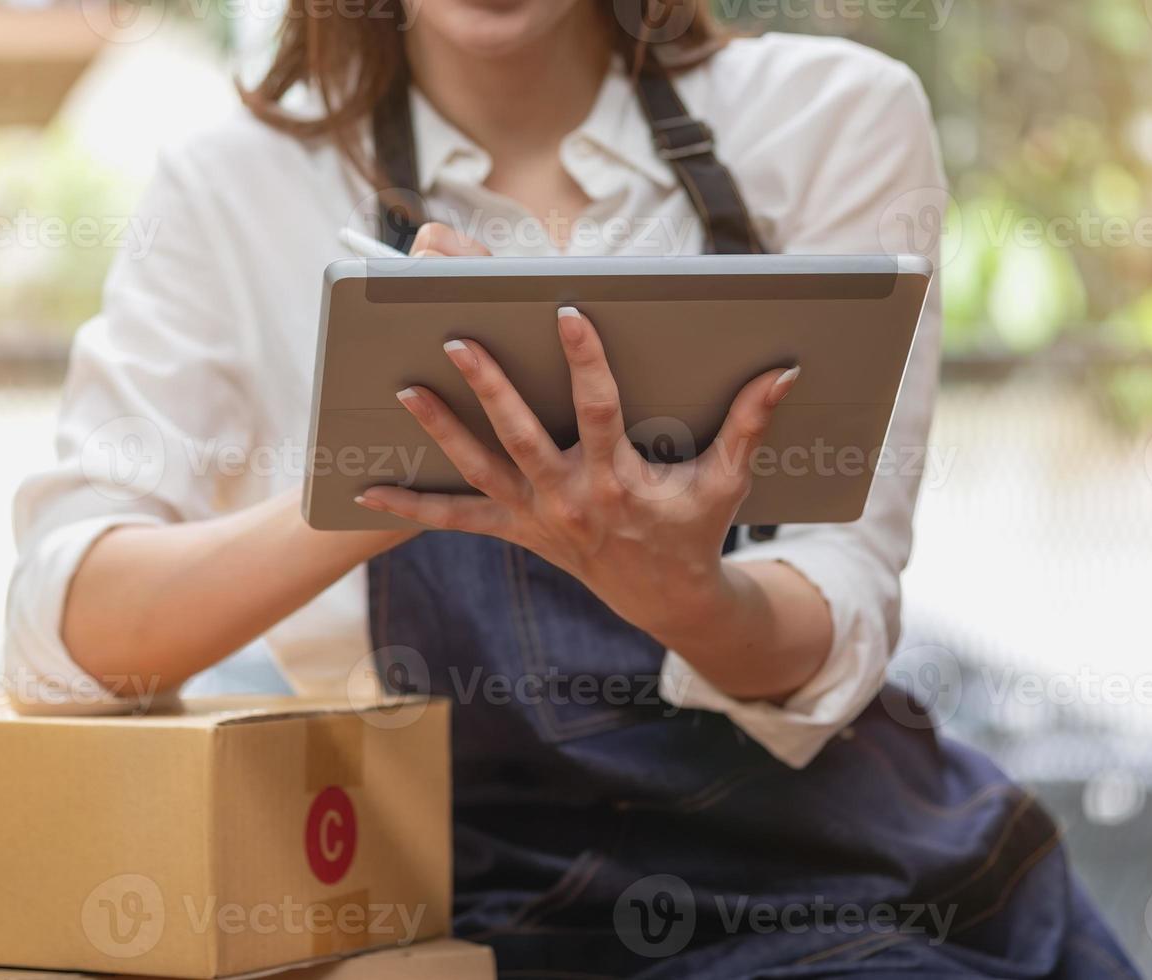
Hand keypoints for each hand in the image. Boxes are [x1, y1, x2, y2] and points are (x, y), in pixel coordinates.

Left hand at [354, 304, 800, 652]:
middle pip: (520, 435)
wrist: (664, 599)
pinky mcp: (514, 530)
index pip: (599, 409)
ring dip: (440, 430)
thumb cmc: (693, 529)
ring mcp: (534, 516)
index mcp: (618, 479)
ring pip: (478, 468)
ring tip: (404, 387)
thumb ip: (748, 423)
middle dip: (489, 387)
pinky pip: (455, 521)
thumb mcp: (724, 481)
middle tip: (457, 337)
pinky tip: (367, 493)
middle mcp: (569, 497)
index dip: (586, 360)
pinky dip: (412, 509)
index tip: (568, 310)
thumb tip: (784, 372)